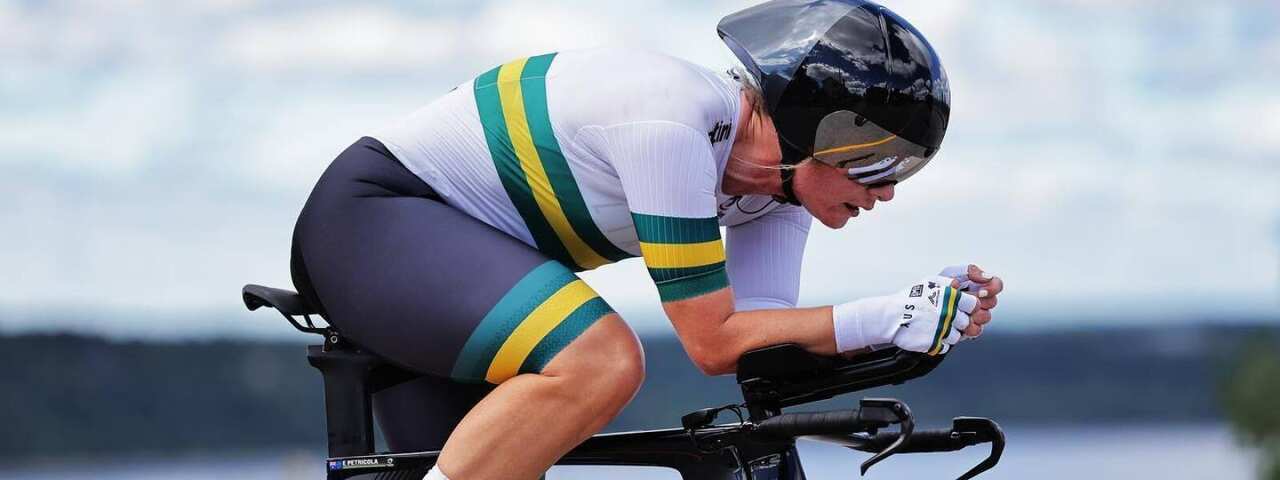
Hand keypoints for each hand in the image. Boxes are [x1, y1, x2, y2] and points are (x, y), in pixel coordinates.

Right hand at [832, 276, 979, 355]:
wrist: (890, 317)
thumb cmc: (908, 299)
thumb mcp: (929, 282)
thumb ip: (948, 282)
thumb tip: (959, 285)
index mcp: (950, 298)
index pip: (974, 305)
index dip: (968, 308)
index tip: (961, 309)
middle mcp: (948, 314)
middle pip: (966, 323)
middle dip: (957, 322)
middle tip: (944, 319)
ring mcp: (942, 330)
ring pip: (956, 337)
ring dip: (948, 333)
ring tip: (935, 328)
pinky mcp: (934, 343)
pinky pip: (945, 347)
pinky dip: (939, 343)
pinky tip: (929, 335)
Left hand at [938, 264, 1004, 337]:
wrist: (921, 307)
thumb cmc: (935, 288)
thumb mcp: (949, 273)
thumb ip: (969, 270)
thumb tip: (988, 276)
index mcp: (977, 285)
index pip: (997, 285)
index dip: (992, 288)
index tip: (980, 291)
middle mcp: (979, 301)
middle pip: (992, 302)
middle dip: (978, 301)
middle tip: (962, 300)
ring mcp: (974, 316)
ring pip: (985, 317)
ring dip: (972, 314)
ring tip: (956, 310)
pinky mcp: (968, 330)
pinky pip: (976, 330)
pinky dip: (966, 326)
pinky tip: (955, 321)